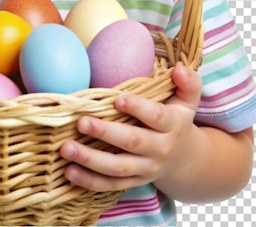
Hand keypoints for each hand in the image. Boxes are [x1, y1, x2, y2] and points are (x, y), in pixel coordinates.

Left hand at [60, 65, 202, 191]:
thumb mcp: (188, 101)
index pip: (157, 117)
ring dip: (91, 159)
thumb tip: (178, 69)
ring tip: (67, 148)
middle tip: (82, 122)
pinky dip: (90, 181)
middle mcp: (160, 149)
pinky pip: (111, 185)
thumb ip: (188, 83)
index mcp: (172, 125)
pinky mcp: (133, 182)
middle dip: (106, 133)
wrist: (186, 160)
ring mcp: (146, 169)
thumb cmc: (177, 120)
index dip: (138, 108)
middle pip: (133, 142)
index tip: (117, 100)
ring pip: (118, 168)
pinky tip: (69, 172)